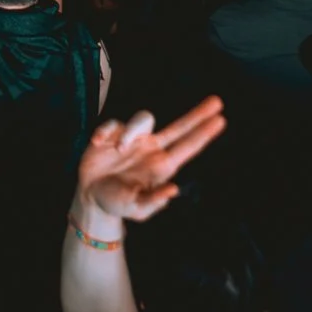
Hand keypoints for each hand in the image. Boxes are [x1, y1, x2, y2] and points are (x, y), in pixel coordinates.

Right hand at [71, 99, 227, 237]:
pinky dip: (106, 131)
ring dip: (130, 132)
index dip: (204, 134)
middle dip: (198, 114)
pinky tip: (98, 143)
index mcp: (162, 166)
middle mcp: (152, 149)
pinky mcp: (113, 134)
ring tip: (117, 150)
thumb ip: (154, 201)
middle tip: (217, 101)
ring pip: (142, 120)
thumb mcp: (136, 209)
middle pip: (179, 127)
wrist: (90, 195)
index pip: (187, 147)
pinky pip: (113, 124)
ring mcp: (133, 140)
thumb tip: (174, 190)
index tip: (221, 119)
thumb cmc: (118, 203)